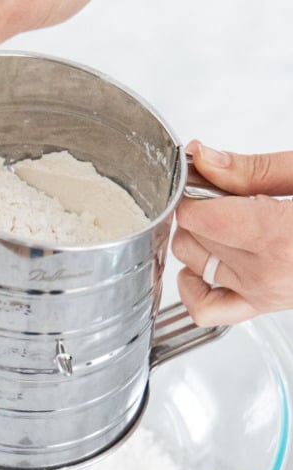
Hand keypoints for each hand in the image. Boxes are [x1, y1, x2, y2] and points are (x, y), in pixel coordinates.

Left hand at [172, 141, 292, 324]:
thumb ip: (254, 169)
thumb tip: (206, 159)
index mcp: (279, 238)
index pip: (200, 217)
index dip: (192, 189)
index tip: (201, 172)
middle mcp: (267, 274)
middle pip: (195, 237)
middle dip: (196, 207)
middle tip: (219, 186)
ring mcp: (264, 295)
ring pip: (194, 266)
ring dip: (194, 239)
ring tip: (217, 216)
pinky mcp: (264, 306)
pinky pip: (206, 310)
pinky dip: (191, 290)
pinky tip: (199, 264)